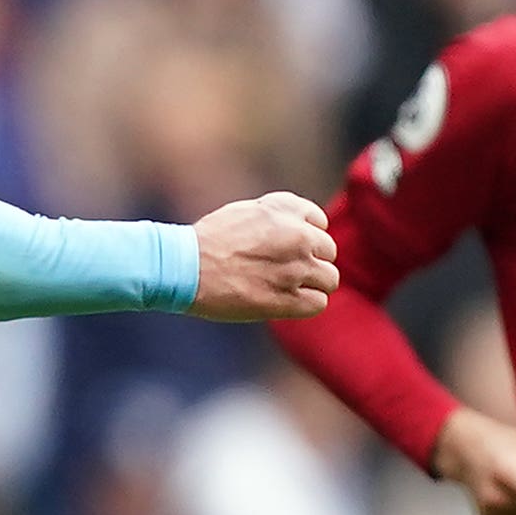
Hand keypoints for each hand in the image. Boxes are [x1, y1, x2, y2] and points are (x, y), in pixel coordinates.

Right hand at [184, 191, 340, 321]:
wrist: (186, 267)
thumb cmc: (208, 241)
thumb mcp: (246, 212)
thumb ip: (277, 217)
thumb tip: (301, 229)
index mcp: (286, 210)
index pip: (320, 223)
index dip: (307, 237)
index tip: (289, 247)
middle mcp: (298, 236)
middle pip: (328, 251)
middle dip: (312, 261)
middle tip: (287, 271)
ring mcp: (296, 269)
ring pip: (329, 279)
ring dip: (313, 284)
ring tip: (289, 289)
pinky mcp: (288, 299)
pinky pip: (319, 303)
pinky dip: (306, 304)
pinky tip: (287, 302)